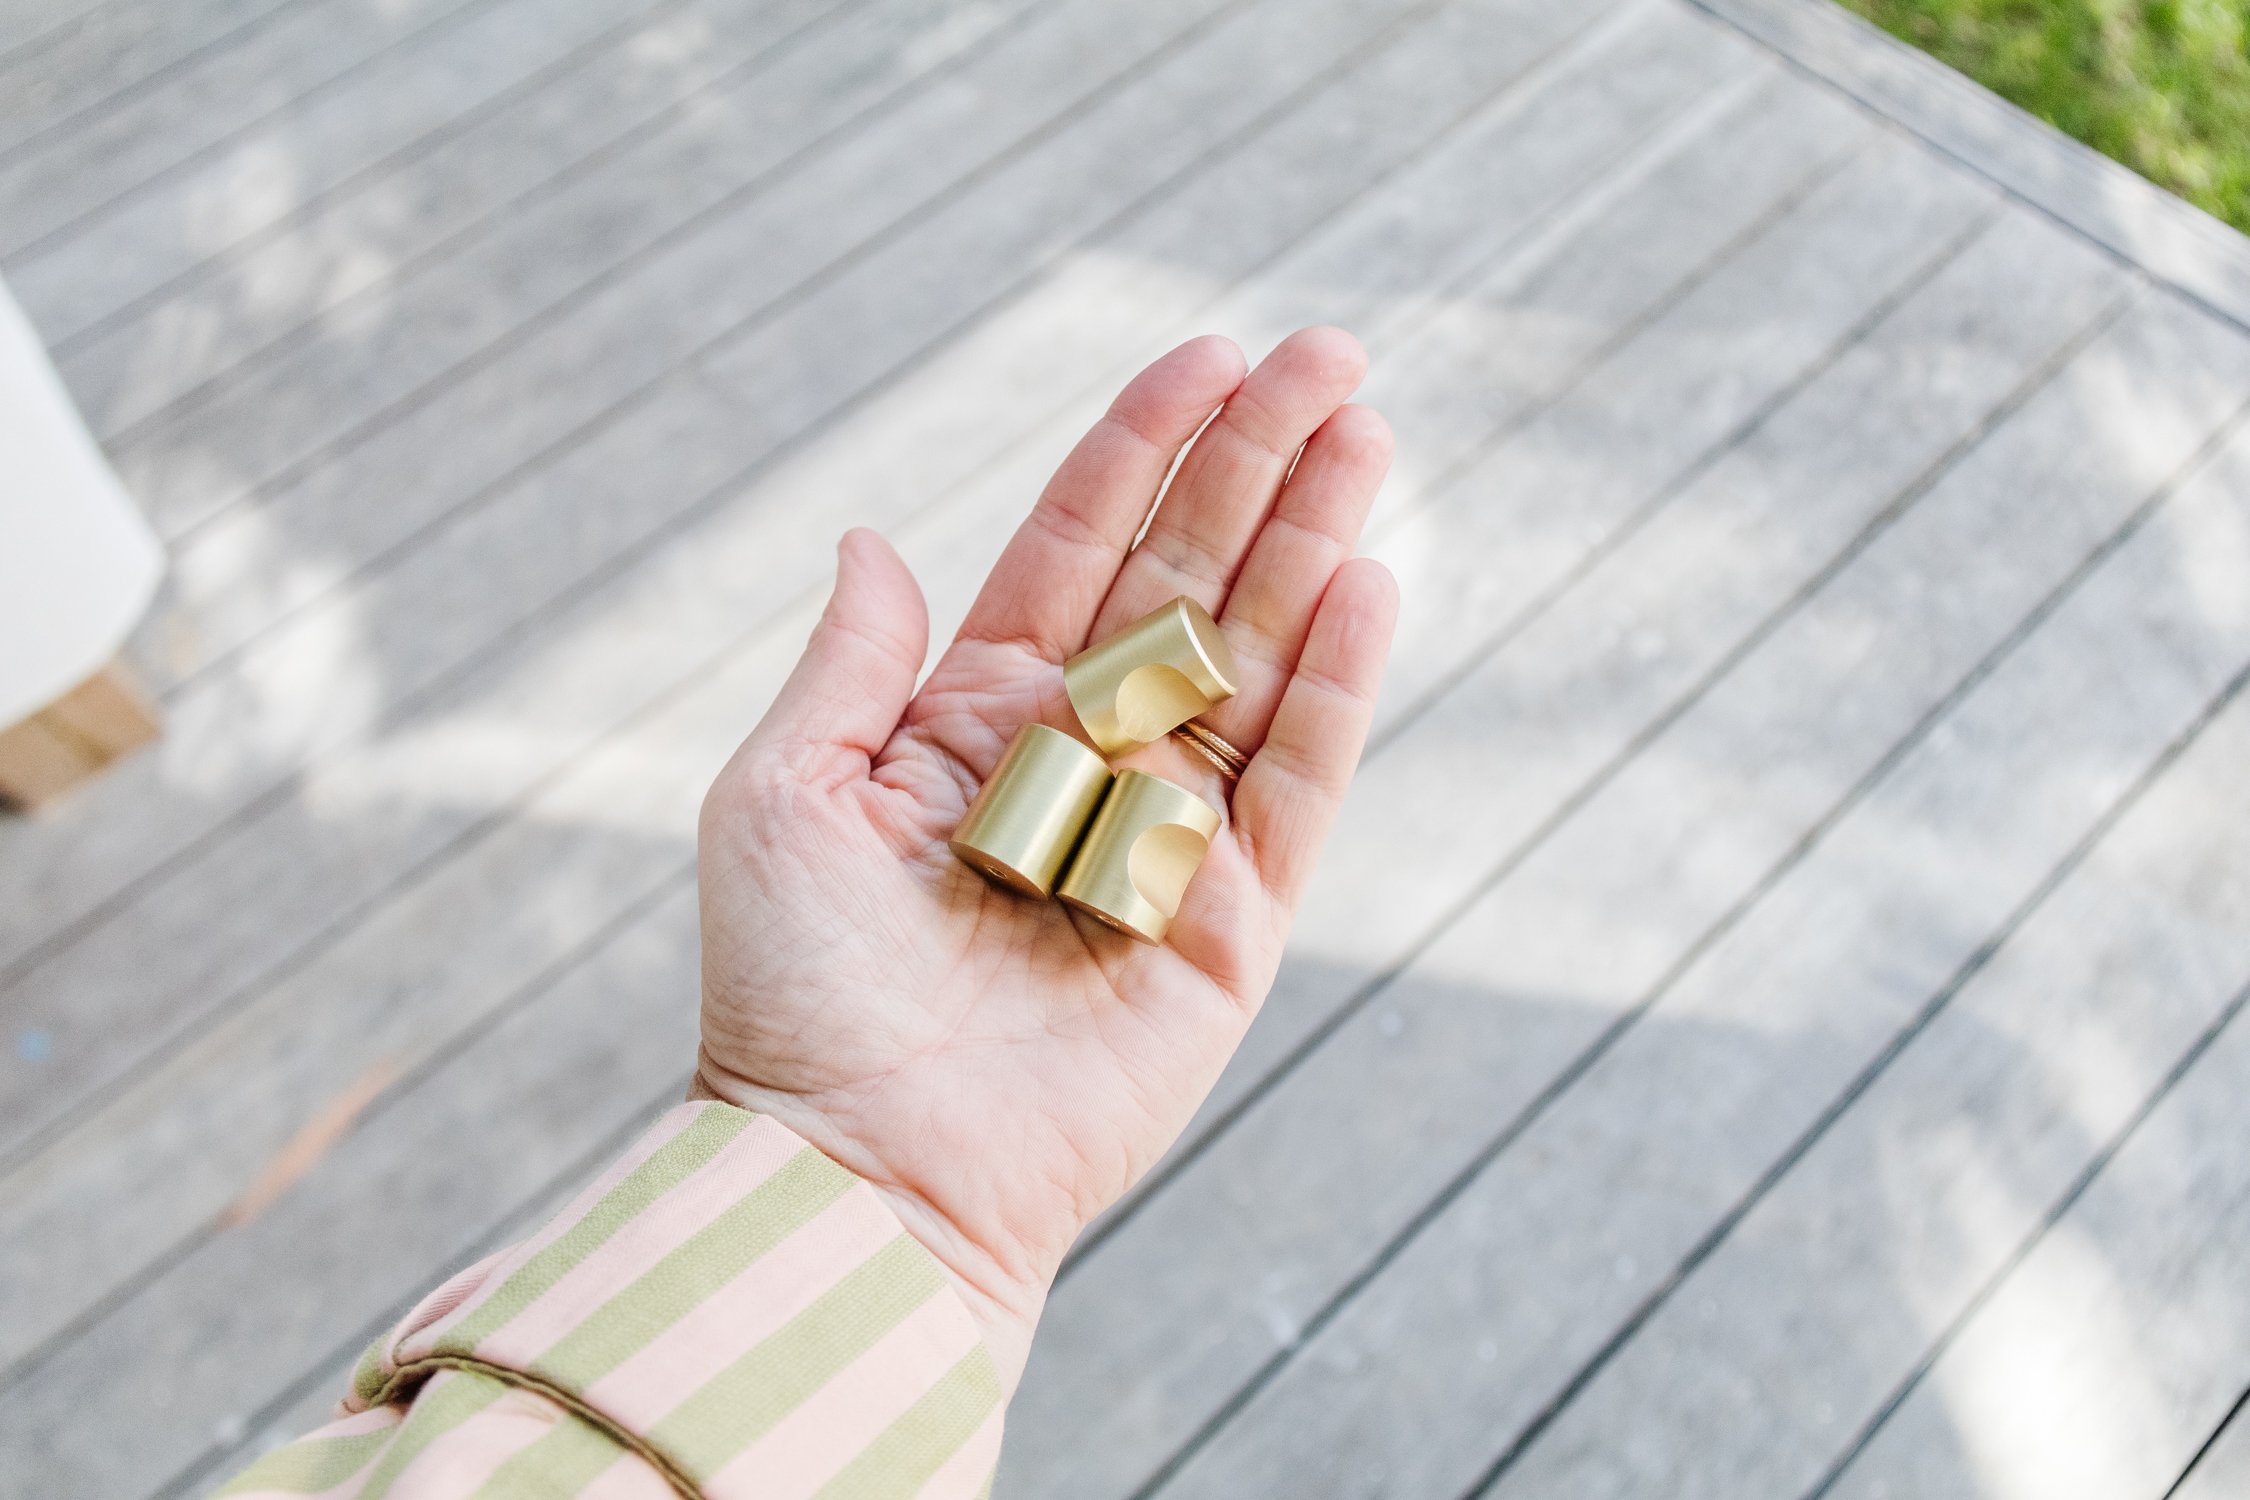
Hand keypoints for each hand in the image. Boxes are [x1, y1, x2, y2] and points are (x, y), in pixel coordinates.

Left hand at [692, 328, 1397, 1385]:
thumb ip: (848, 663)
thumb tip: (875, 538)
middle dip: (1258, 463)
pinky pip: (1295, 787)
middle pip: (1192, 579)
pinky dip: (1337, 689)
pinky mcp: (1228, 925)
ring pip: (1260, 658)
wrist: (858, 1171)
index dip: (1143, 447)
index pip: (1079, 548)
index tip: (1208, 353)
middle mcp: (1086, 761)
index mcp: (979, 717)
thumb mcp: (782, 796)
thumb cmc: (794, 993)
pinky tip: (1368, 586)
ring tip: (1366, 429)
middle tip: (1332, 355)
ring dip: (1314, 541)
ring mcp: (1167, 836)